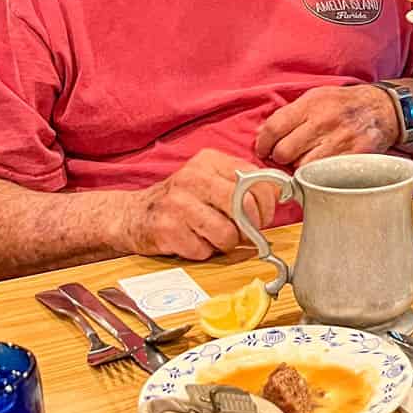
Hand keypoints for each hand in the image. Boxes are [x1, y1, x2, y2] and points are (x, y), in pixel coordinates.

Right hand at [121, 148, 281, 260]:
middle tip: (244, 232)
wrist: (132, 215)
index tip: (264, 215)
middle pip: (244, 207)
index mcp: (210, 161)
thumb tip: (280, 194)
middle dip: (250, 227)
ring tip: (213, 236)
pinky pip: (204, 250)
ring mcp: (178, 203)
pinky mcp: (167, 229)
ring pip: (227, 234)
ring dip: (226, 243)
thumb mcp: (210, 180)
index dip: (268, 204)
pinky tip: (192, 241)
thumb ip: (242, 183)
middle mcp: (194, 177)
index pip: (256, 180)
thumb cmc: (181, 200)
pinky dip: (203, 252)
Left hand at [254, 84, 398, 168]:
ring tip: (306, 159)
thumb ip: (289, 114)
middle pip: (284, 152)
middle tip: (286, 156)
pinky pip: (324, 175)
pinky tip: (321, 167)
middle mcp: (324, 121)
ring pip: (302, 168)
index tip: (263, 150)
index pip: (274, 128)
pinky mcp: (353, 157)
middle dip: (280, 157)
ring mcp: (340, 141)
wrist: (382, 109)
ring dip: (299, 167)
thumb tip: (262, 135)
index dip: (262, 144)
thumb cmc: (343, 104)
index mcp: (311, 104)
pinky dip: (318, 175)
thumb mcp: (315, 97)